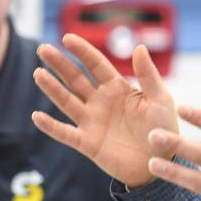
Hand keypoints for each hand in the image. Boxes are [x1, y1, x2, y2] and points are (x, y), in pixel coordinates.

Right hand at [32, 34, 177, 187]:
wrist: (160, 163)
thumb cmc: (163, 129)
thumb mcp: (160, 100)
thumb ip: (148, 76)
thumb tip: (139, 47)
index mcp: (117, 88)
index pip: (96, 64)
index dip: (82, 51)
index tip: (67, 38)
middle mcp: (100, 102)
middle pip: (75, 79)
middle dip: (59, 64)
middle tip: (43, 49)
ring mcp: (92, 122)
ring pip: (67, 101)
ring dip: (52, 88)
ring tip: (38, 73)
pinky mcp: (88, 143)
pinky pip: (65, 133)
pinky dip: (51, 126)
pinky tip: (36, 116)